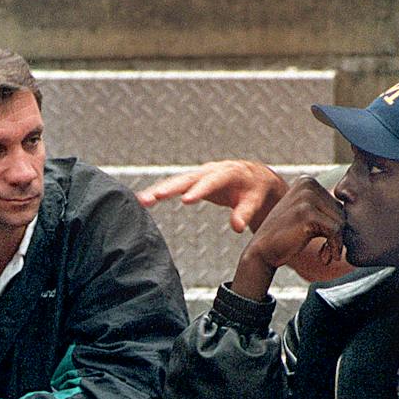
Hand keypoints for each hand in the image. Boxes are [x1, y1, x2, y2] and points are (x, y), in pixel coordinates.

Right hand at [136, 160, 289, 232]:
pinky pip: (174, 186)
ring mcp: (199, 175)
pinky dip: (159, 192)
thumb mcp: (255, 201)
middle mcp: (210, 171)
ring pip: (176, 181)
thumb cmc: (257, 190)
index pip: (212, 181)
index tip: (186, 200)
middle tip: (154, 197)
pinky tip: (143, 200)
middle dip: (170, 188)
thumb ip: (245, 213)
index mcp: (228, 173)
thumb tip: (236, 227)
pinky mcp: (192, 182)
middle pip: (187, 179)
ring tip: (141, 200)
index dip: (199, 190)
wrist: (254, 178)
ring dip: (159, 190)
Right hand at [231, 176, 344, 299]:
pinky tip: (323, 257)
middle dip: (337, 235)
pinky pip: (335, 230)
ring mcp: (306, 197)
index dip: (335, 225)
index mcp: (307, 181)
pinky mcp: (307, 213)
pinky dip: (334, 247)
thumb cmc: (287, 237)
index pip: (339, 204)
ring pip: (341, 221)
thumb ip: (326, 209)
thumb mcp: (306, 215)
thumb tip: (361, 210)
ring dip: (336, 243)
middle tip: (326, 251)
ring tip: (324, 254)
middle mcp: (307, 184)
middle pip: (342, 211)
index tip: (325, 242)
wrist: (262, 251)